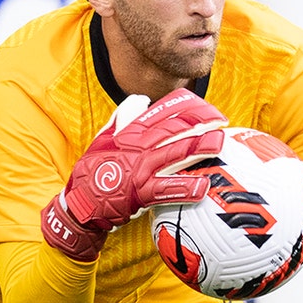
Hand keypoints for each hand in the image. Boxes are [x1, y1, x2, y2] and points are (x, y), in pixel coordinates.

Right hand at [42, 88, 226, 260]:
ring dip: (197, 148)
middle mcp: (138, 148)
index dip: (184, 107)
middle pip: (172, 129)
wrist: (81, 202)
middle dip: (198, 122)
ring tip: (219, 143)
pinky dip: (185, 188)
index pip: (160, 113)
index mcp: (130, 133)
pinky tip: (203, 187)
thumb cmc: (94, 171)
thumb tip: (142, 100)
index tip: (204, 105)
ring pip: (174, 154)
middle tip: (220, 119)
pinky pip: (167, 190)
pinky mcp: (141, 193)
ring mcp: (141, 170)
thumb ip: (123, 117)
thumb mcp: (103, 137)